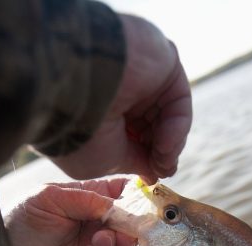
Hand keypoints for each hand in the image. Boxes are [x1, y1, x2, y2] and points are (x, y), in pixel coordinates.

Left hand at [0, 179, 135, 245]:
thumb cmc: (22, 220)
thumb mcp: (48, 198)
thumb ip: (83, 198)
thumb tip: (114, 205)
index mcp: (89, 196)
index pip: (123, 189)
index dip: (137, 194)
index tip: (144, 202)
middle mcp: (96, 218)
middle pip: (130, 218)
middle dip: (132, 224)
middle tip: (126, 231)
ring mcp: (95, 242)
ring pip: (123, 241)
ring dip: (117, 241)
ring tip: (100, 242)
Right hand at [52, 14, 191, 183]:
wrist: (73, 88)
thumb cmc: (78, 132)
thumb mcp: (102, 161)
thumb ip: (132, 163)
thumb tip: (154, 172)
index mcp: (98, 110)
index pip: (132, 136)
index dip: (144, 158)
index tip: (151, 177)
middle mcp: (120, 89)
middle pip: (153, 126)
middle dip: (160, 152)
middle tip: (162, 169)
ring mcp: (142, 74)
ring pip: (169, 115)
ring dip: (171, 144)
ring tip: (162, 160)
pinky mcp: (164, 62)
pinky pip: (179, 99)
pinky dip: (178, 127)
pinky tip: (165, 144)